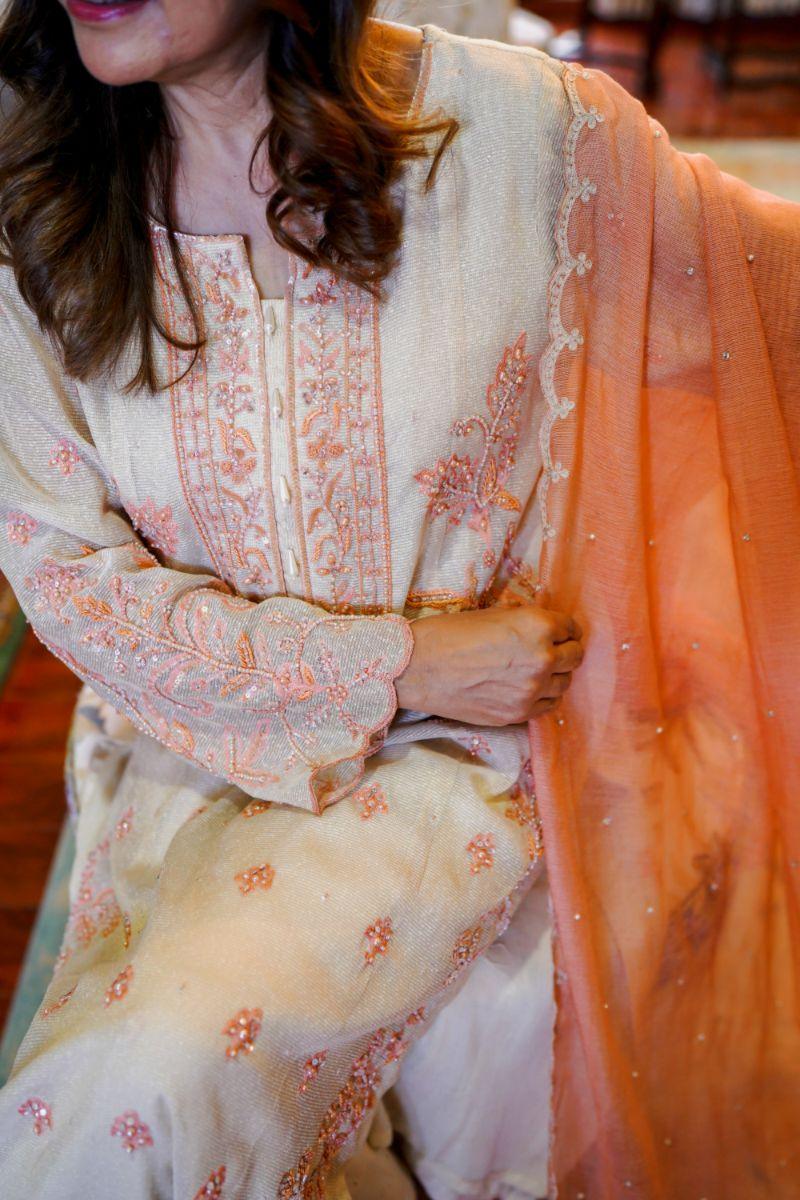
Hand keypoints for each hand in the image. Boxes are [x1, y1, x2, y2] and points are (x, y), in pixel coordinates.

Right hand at [395, 605, 584, 725]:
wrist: (418, 667)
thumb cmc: (450, 632)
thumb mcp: (494, 614)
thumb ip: (526, 622)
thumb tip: (544, 627)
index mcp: (538, 627)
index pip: (571, 628)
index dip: (565, 628)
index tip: (560, 631)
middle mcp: (542, 659)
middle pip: (575, 656)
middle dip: (567, 650)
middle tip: (554, 649)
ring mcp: (531, 691)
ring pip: (564, 684)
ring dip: (556, 675)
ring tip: (539, 670)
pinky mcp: (517, 714)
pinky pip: (547, 706)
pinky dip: (544, 696)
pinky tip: (528, 689)